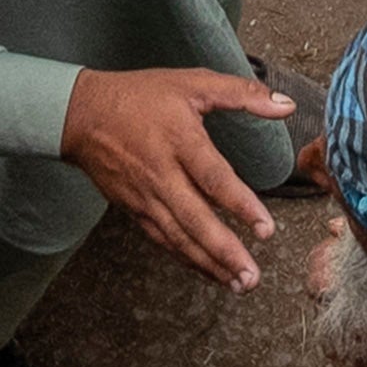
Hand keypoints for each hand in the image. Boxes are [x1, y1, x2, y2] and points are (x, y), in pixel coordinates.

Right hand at [57, 64, 279, 287]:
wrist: (81, 114)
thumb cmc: (140, 96)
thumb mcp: (192, 82)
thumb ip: (241, 93)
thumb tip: (286, 106)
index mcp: (179, 140)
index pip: (213, 178)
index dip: (241, 205)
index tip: (266, 229)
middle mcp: (161, 173)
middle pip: (195, 219)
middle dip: (225, 252)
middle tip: (252, 276)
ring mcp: (145, 195)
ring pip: (179, 237)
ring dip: (209, 264)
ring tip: (238, 284)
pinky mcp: (134, 209)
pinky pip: (163, 239)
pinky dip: (186, 259)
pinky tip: (209, 271)